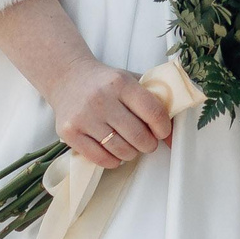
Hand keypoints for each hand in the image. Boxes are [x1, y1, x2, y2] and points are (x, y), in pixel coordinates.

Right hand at [47, 59, 173, 170]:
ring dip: (131, 153)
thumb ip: (154, 101)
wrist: (67, 77)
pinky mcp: (70, 132)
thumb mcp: (130, 81)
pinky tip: (113, 150)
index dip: (163, 128)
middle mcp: (101, 99)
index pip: (153, 112)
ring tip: (129, 144)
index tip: (162, 131)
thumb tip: (173, 137)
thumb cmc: (105, 83)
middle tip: (146, 141)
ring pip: (121, 150)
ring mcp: (84, 117)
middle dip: (148, 144)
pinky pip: (101, 159)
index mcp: (121, 83)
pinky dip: (113, 160)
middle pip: (138, 136)